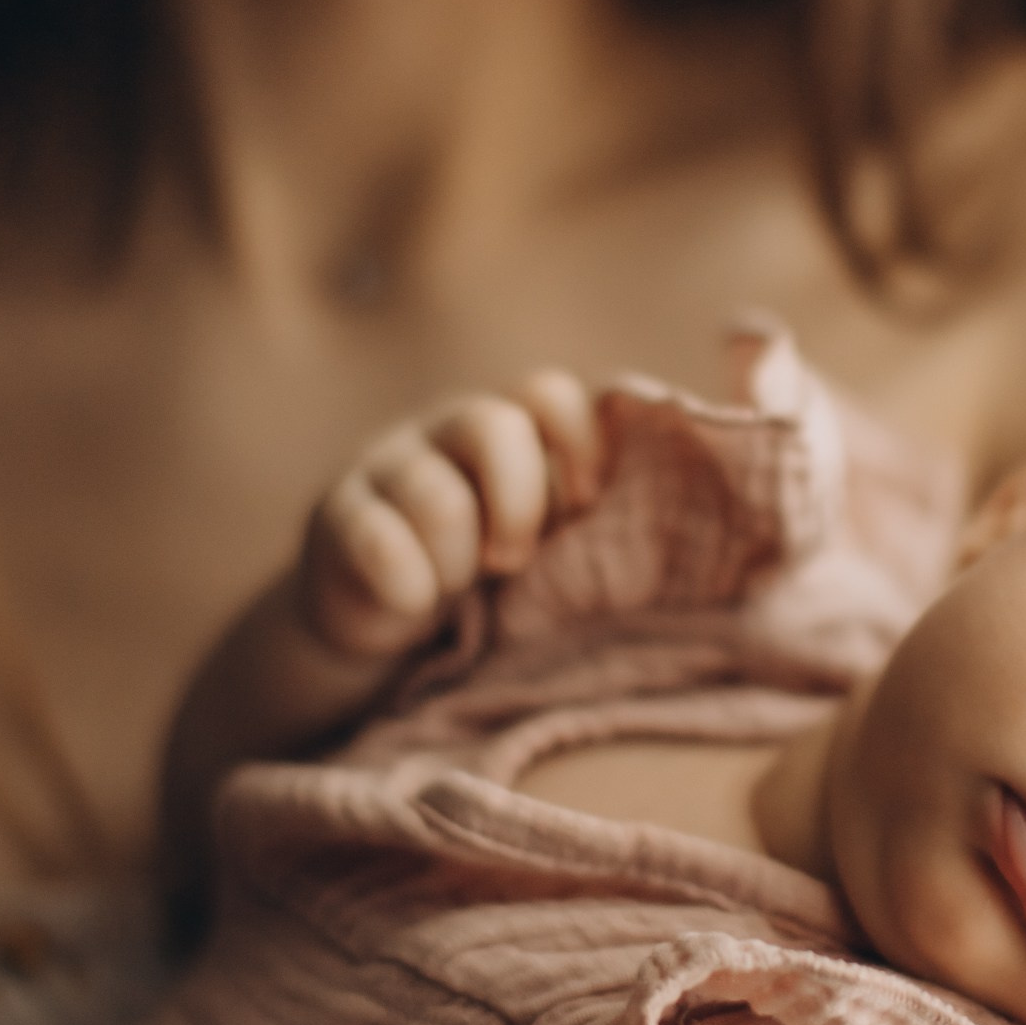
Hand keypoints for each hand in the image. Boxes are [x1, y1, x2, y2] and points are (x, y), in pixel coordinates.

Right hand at [297, 373, 600, 659]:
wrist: (380, 629)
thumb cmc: (489, 580)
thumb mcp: (547, 539)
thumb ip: (593, 509)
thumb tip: (689, 504)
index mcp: (508, 430)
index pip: (549, 395)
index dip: (577, 447)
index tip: (584, 509)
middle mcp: (445, 432)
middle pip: (496, 425)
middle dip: (519, 504)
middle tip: (513, 561)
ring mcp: (386, 467)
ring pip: (438, 497)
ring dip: (459, 560)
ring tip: (455, 588)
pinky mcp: (336, 516)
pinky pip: (377, 540)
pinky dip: (408, 584)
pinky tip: (412, 602)